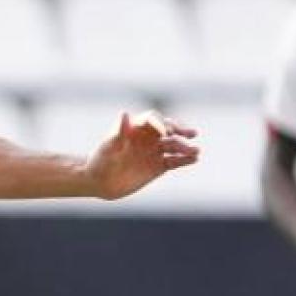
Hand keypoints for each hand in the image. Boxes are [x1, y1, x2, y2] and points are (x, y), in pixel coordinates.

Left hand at [85, 110, 199, 199]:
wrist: (99, 182)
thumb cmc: (100, 161)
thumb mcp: (108, 147)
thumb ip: (118, 132)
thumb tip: (124, 113)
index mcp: (136, 128)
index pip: (152, 119)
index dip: (161, 124)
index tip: (166, 132)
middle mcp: (148, 137)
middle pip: (168, 129)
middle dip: (181, 131)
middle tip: (192, 134)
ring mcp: (155, 151)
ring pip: (174, 146)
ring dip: (186, 148)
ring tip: (196, 151)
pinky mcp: (159, 165)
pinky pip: (175, 161)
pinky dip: (184, 160)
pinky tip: (194, 160)